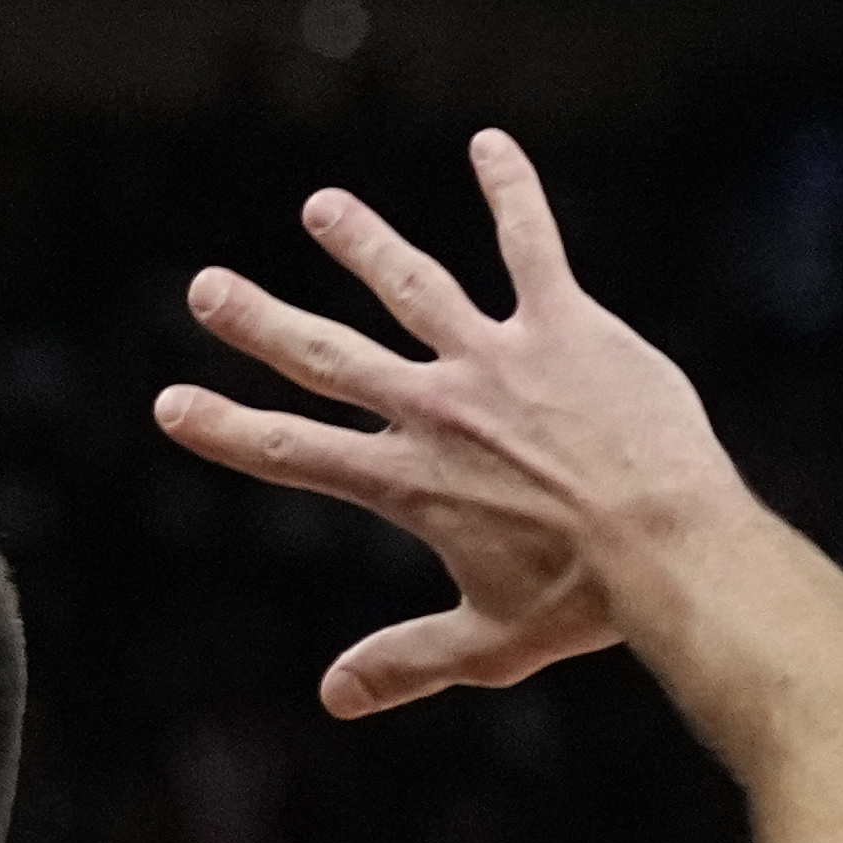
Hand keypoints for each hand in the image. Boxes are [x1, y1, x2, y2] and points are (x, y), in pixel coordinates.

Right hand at [151, 130, 742, 718]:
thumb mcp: (484, 646)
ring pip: (414, 286)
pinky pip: (532, 246)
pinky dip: (510, 192)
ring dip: (362, 244)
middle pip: (329, 358)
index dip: (226, 428)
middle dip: (260, 322)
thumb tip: (332, 699)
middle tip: (207, 288)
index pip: (294, 451)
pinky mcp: (568, 325)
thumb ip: (403, 665)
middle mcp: (437, 409)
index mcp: (409, 481)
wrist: (671, 545)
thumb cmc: (585, 603)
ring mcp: (499, 359)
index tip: (171, 404)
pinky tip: (488, 143)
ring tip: (321, 207)